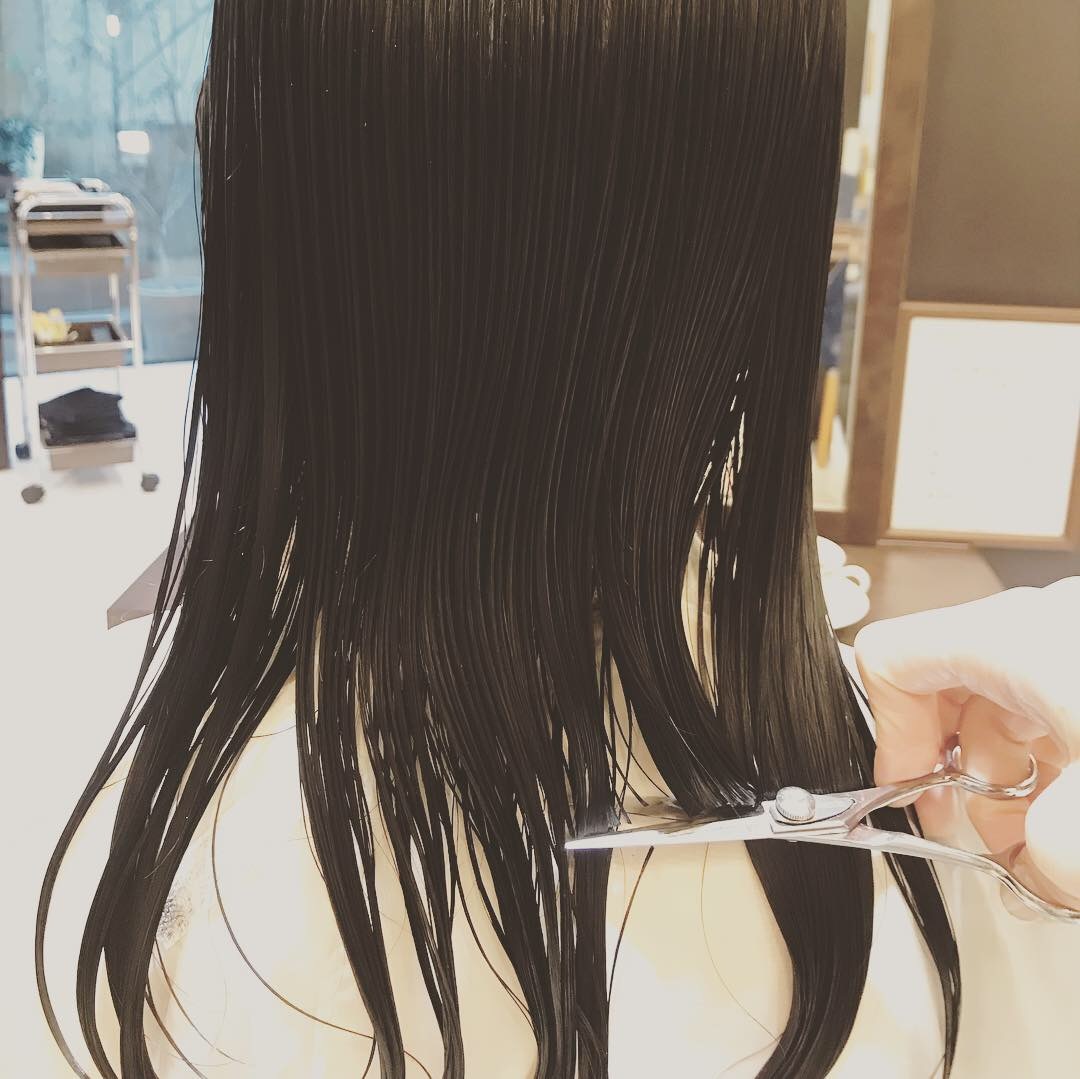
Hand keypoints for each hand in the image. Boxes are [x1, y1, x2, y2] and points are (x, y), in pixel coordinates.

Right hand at [854, 578, 1079, 907]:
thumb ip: (1054, 849)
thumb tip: (1038, 875)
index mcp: (1011, 636)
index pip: (892, 659)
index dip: (888, 735)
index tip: (911, 796)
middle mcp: (1039, 630)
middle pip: (947, 696)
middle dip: (959, 782)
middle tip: (983, 841)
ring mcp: (1071, 650)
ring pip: (1004, 713)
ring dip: (1010, 790)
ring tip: (1043, 852)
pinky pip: (1050, 716)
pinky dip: (1051, 776)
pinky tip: (1069, 826)